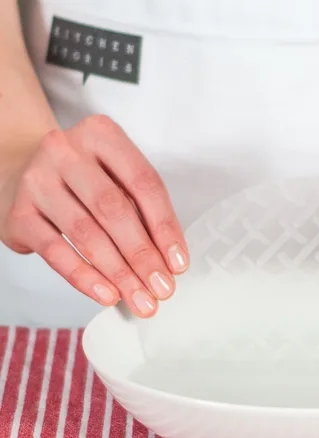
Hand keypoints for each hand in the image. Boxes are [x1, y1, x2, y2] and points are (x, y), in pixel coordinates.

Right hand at [0, 115, 188, 317]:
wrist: (20, 172)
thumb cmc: (84, 181)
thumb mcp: (116, 179)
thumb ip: (142, 211)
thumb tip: (168, 263)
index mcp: (101, 136)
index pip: (144, 183)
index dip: (165, 227)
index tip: (179, 263)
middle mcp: (66, 151)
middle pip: (115, 210)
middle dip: (143, 256)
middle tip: (162, 288)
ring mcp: (38, 180)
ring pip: (86, 233)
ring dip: (119, 273)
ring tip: (140, 299)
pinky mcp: (18, 213)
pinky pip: (56, 251)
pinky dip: (85, 276)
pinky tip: (107, 293)